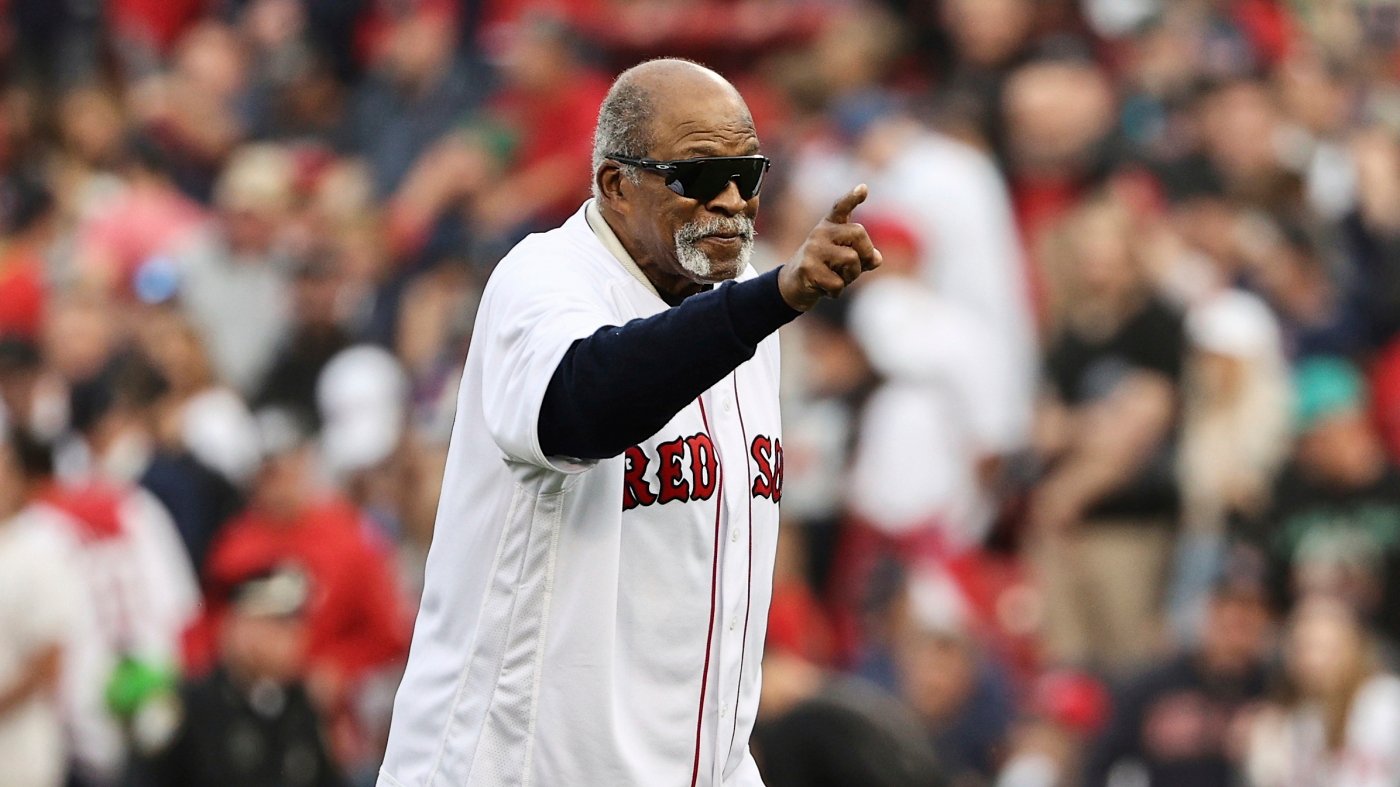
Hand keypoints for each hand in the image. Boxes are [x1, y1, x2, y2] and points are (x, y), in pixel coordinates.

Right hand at [778, 184, 881, 310]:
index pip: (841, 207)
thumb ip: (865, 256)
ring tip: (838, 278)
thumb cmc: (827, 268)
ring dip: (851, 276)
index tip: (864, 188)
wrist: (794, 285)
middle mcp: (821, 232)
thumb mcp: (847, 259)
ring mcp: (813, 249)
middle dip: (865, 254)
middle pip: (859, 233)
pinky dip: (837, 291)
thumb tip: (875, 258)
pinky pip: (838, 282)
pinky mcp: (808, 268)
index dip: (853, 198)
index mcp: (831, 225)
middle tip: (856, 267)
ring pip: (851, 259)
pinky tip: (825, 288)